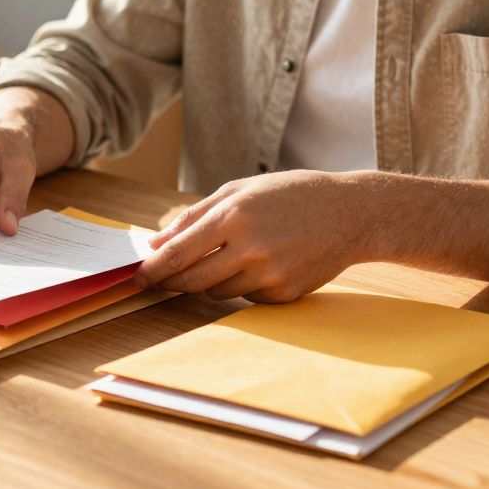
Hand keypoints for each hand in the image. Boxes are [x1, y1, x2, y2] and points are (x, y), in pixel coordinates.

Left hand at [134, 170, 369, 303]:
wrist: (351, 214)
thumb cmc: (291, 194)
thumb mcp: (241, 189)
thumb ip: (196, 215)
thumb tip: (157, 242)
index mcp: (234, 216)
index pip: (178, 253)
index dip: (152, 269)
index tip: (137, 277)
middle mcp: (250, 248)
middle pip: (190, 281)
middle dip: (170, 283)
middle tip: (161, 281)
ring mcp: (269, 274)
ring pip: (216, 292)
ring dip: (209, 282)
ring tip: (228, 258)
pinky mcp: (284, 294)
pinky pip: (246, 299)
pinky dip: (243, 286)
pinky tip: (262, 265)